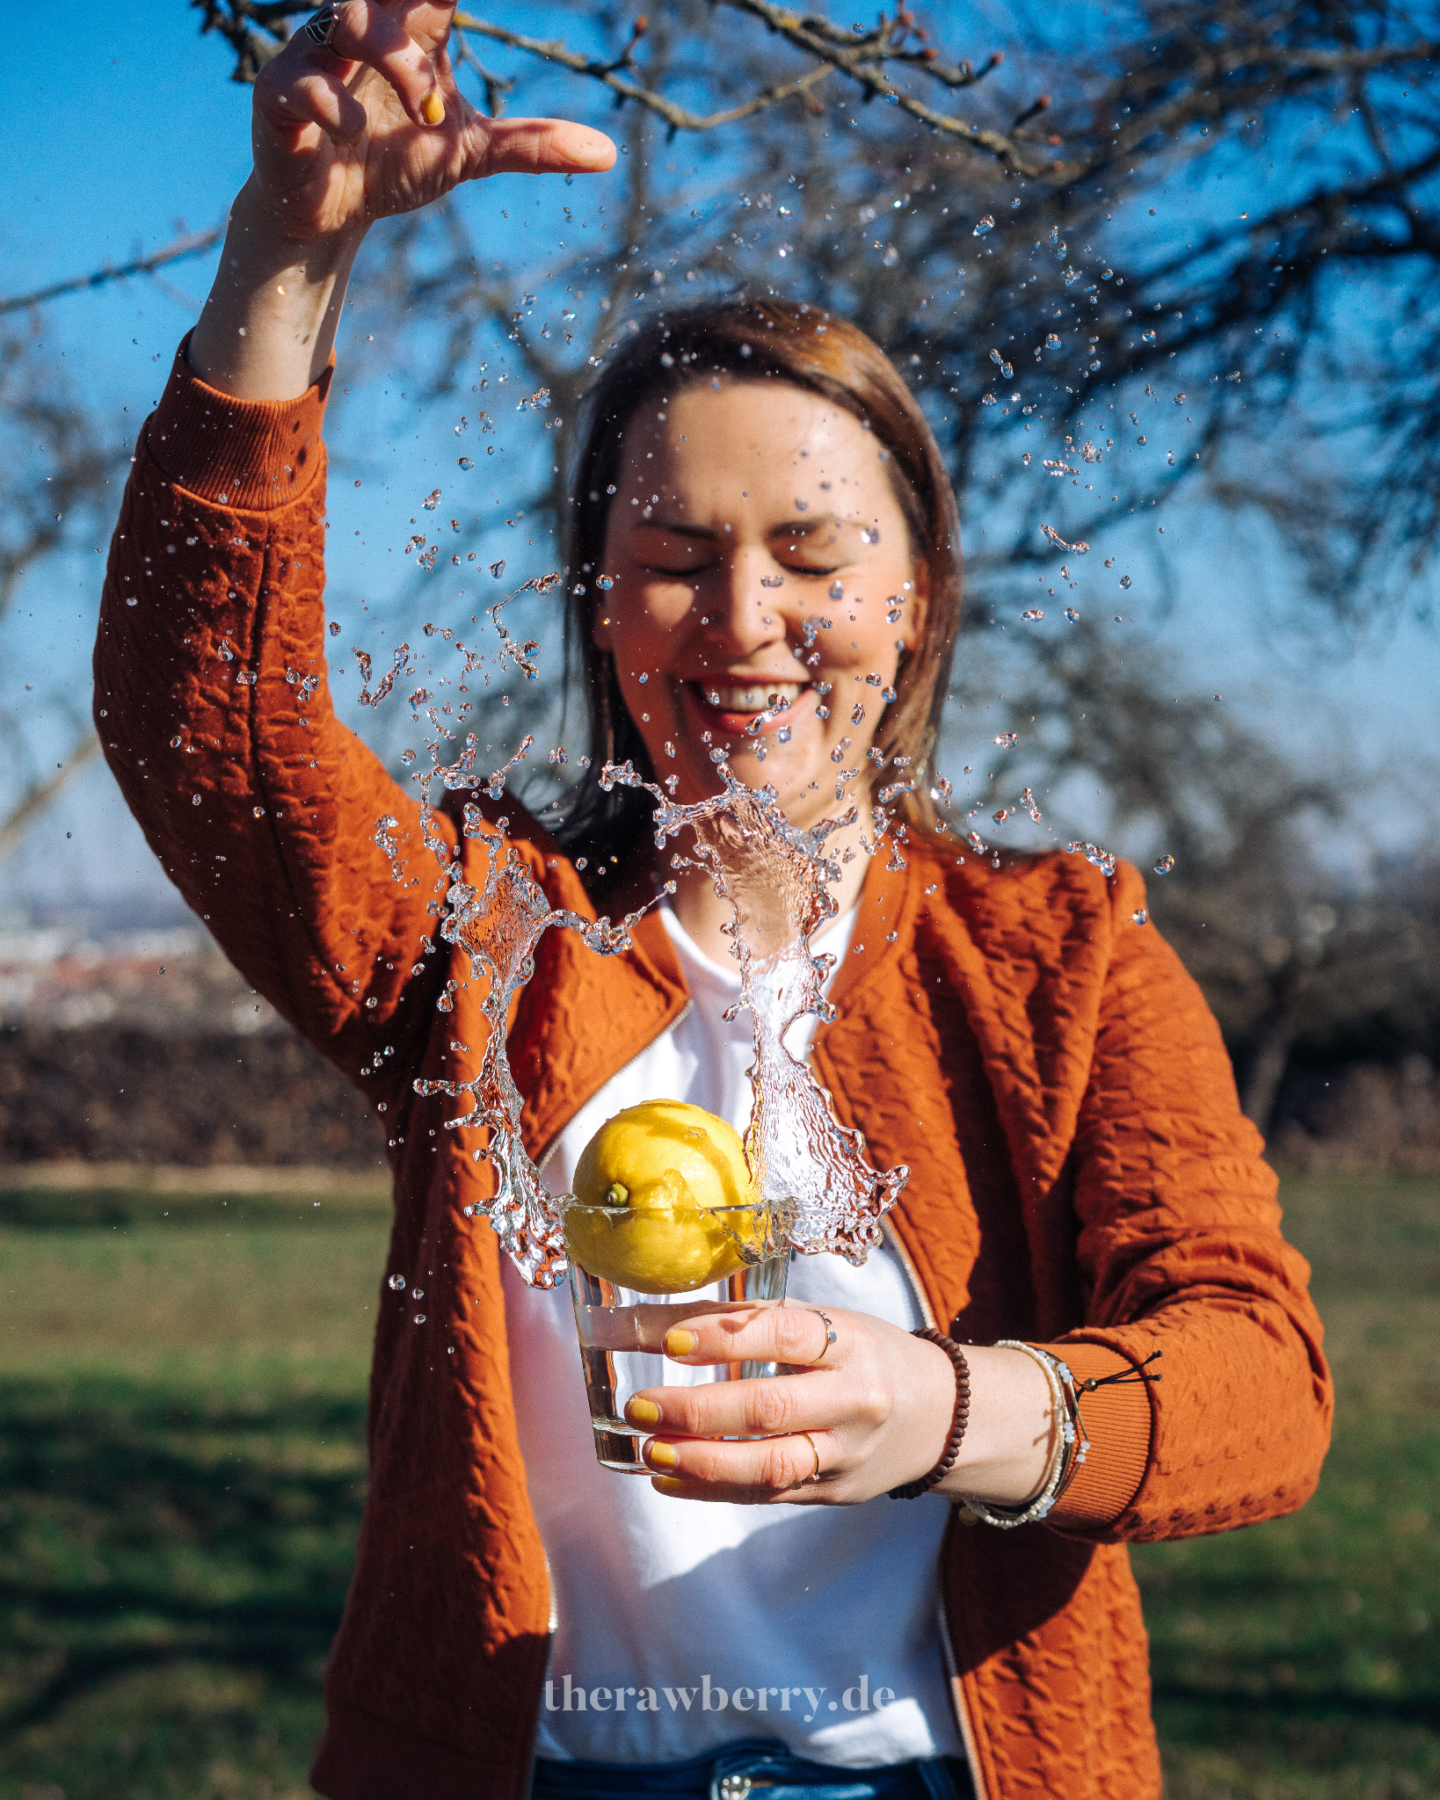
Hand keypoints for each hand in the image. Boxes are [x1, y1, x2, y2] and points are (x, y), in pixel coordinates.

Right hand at [191, 1, 613, 400]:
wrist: (330, 215)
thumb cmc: (394, 162)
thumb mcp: (470, 152)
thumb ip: (532, 144)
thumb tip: (608, 153)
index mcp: (408, 30)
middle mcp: (361, 29)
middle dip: (421, 26)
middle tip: (450, 85)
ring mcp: (315, 56)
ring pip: (352, 23)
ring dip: (396, 65)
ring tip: (424, 117)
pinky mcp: (278, 97)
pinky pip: (304, 85)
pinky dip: (336, 108)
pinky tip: (353, 135)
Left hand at [624, 1305, 1055, 1505]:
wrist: (939, 1416)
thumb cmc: (866, 1356)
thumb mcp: (827, 1323)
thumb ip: (754, 1321)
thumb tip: (659, 1321)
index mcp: (851, 1343)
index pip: (787, 1336)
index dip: (726, 1338)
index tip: (668, 1342)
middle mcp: (853, 1401)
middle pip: (772, 1409)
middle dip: (698, 1411)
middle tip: (641, 1405)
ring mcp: (845, 1454)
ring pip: (770, 1466)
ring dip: (701, 1461)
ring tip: (649, 1448)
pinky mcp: (832, 1493)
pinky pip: (767, 1497)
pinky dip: (712, 1489)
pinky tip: (668, 1476)